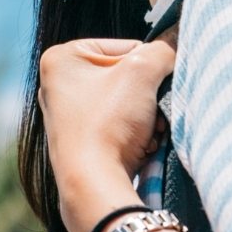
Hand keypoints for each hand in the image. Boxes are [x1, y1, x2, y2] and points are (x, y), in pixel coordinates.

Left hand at [39, 37, 176, 186]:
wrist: (94, 183)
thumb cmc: (107, 123)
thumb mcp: (141, 73)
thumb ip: (162, 51)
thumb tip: (173, 47)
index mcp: (63, 58)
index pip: (127, 47)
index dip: (148, 68)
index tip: (151, 89)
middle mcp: (59, 83)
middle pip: (126, 76)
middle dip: (148, 96)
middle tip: (152, 113)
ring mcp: (68, 114)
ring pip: (127, 102)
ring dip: (146, 116)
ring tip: (146, 132)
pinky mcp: (80, 140)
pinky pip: (118, 125)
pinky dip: (136, 133)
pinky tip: (139, 146)